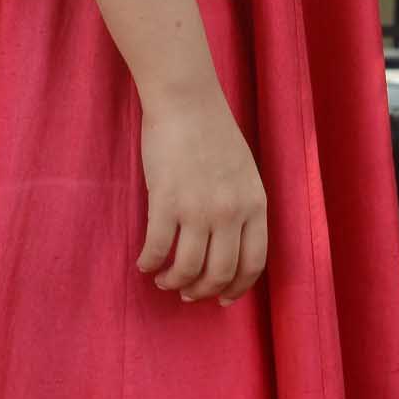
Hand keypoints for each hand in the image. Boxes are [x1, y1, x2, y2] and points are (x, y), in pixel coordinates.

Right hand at [135, 84, 267, 305]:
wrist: (186, 100)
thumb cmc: (212, 131)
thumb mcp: (244, 172)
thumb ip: (242, 207)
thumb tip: (229, 246)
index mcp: (254, 204)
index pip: (254, 264)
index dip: (237, 289)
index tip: (222, 299)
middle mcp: (230, 212)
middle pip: (220, 273)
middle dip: (201, 291)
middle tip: (187, 292)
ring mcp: (198, 208)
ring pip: (188, 268)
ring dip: (173, 281)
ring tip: (163, 279)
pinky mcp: (167, 201)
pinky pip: (157, 248)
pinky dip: (150, 262)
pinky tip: (145, 263)